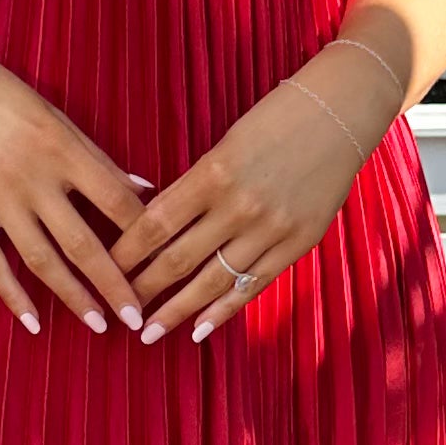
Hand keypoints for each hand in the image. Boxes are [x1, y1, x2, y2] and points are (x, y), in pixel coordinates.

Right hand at [0, 9, 150, 338]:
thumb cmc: (2, 95)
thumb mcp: (56, 116)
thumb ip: (96, 158)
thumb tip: (143, 189)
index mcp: (61, 148)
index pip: (113, 199)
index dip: (141, 233)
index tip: (163, 261)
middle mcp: (32, 178)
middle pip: (82, 242)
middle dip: (113, 284)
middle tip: (138, 318)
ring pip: (42, 260)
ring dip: (73, 297)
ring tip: (99, 326)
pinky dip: (14, 296)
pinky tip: (34, 323)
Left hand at [116, 44, 402, 345]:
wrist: (342, 112)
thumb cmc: (278, 117)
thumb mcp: (226, 142)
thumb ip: (196, 186)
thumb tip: (157, 224)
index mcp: (212, 172)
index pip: (154, 224)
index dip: (125, 253)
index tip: (103, 271)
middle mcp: (239, 206)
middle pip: (177, 259)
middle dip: (142, 288)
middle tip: (117, 309)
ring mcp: (270, 229)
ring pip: (212, 281)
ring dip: (176, 311)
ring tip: (149, 332)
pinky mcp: (297, 244)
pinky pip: (252, 286)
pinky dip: (223, 310)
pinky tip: (199, 329)